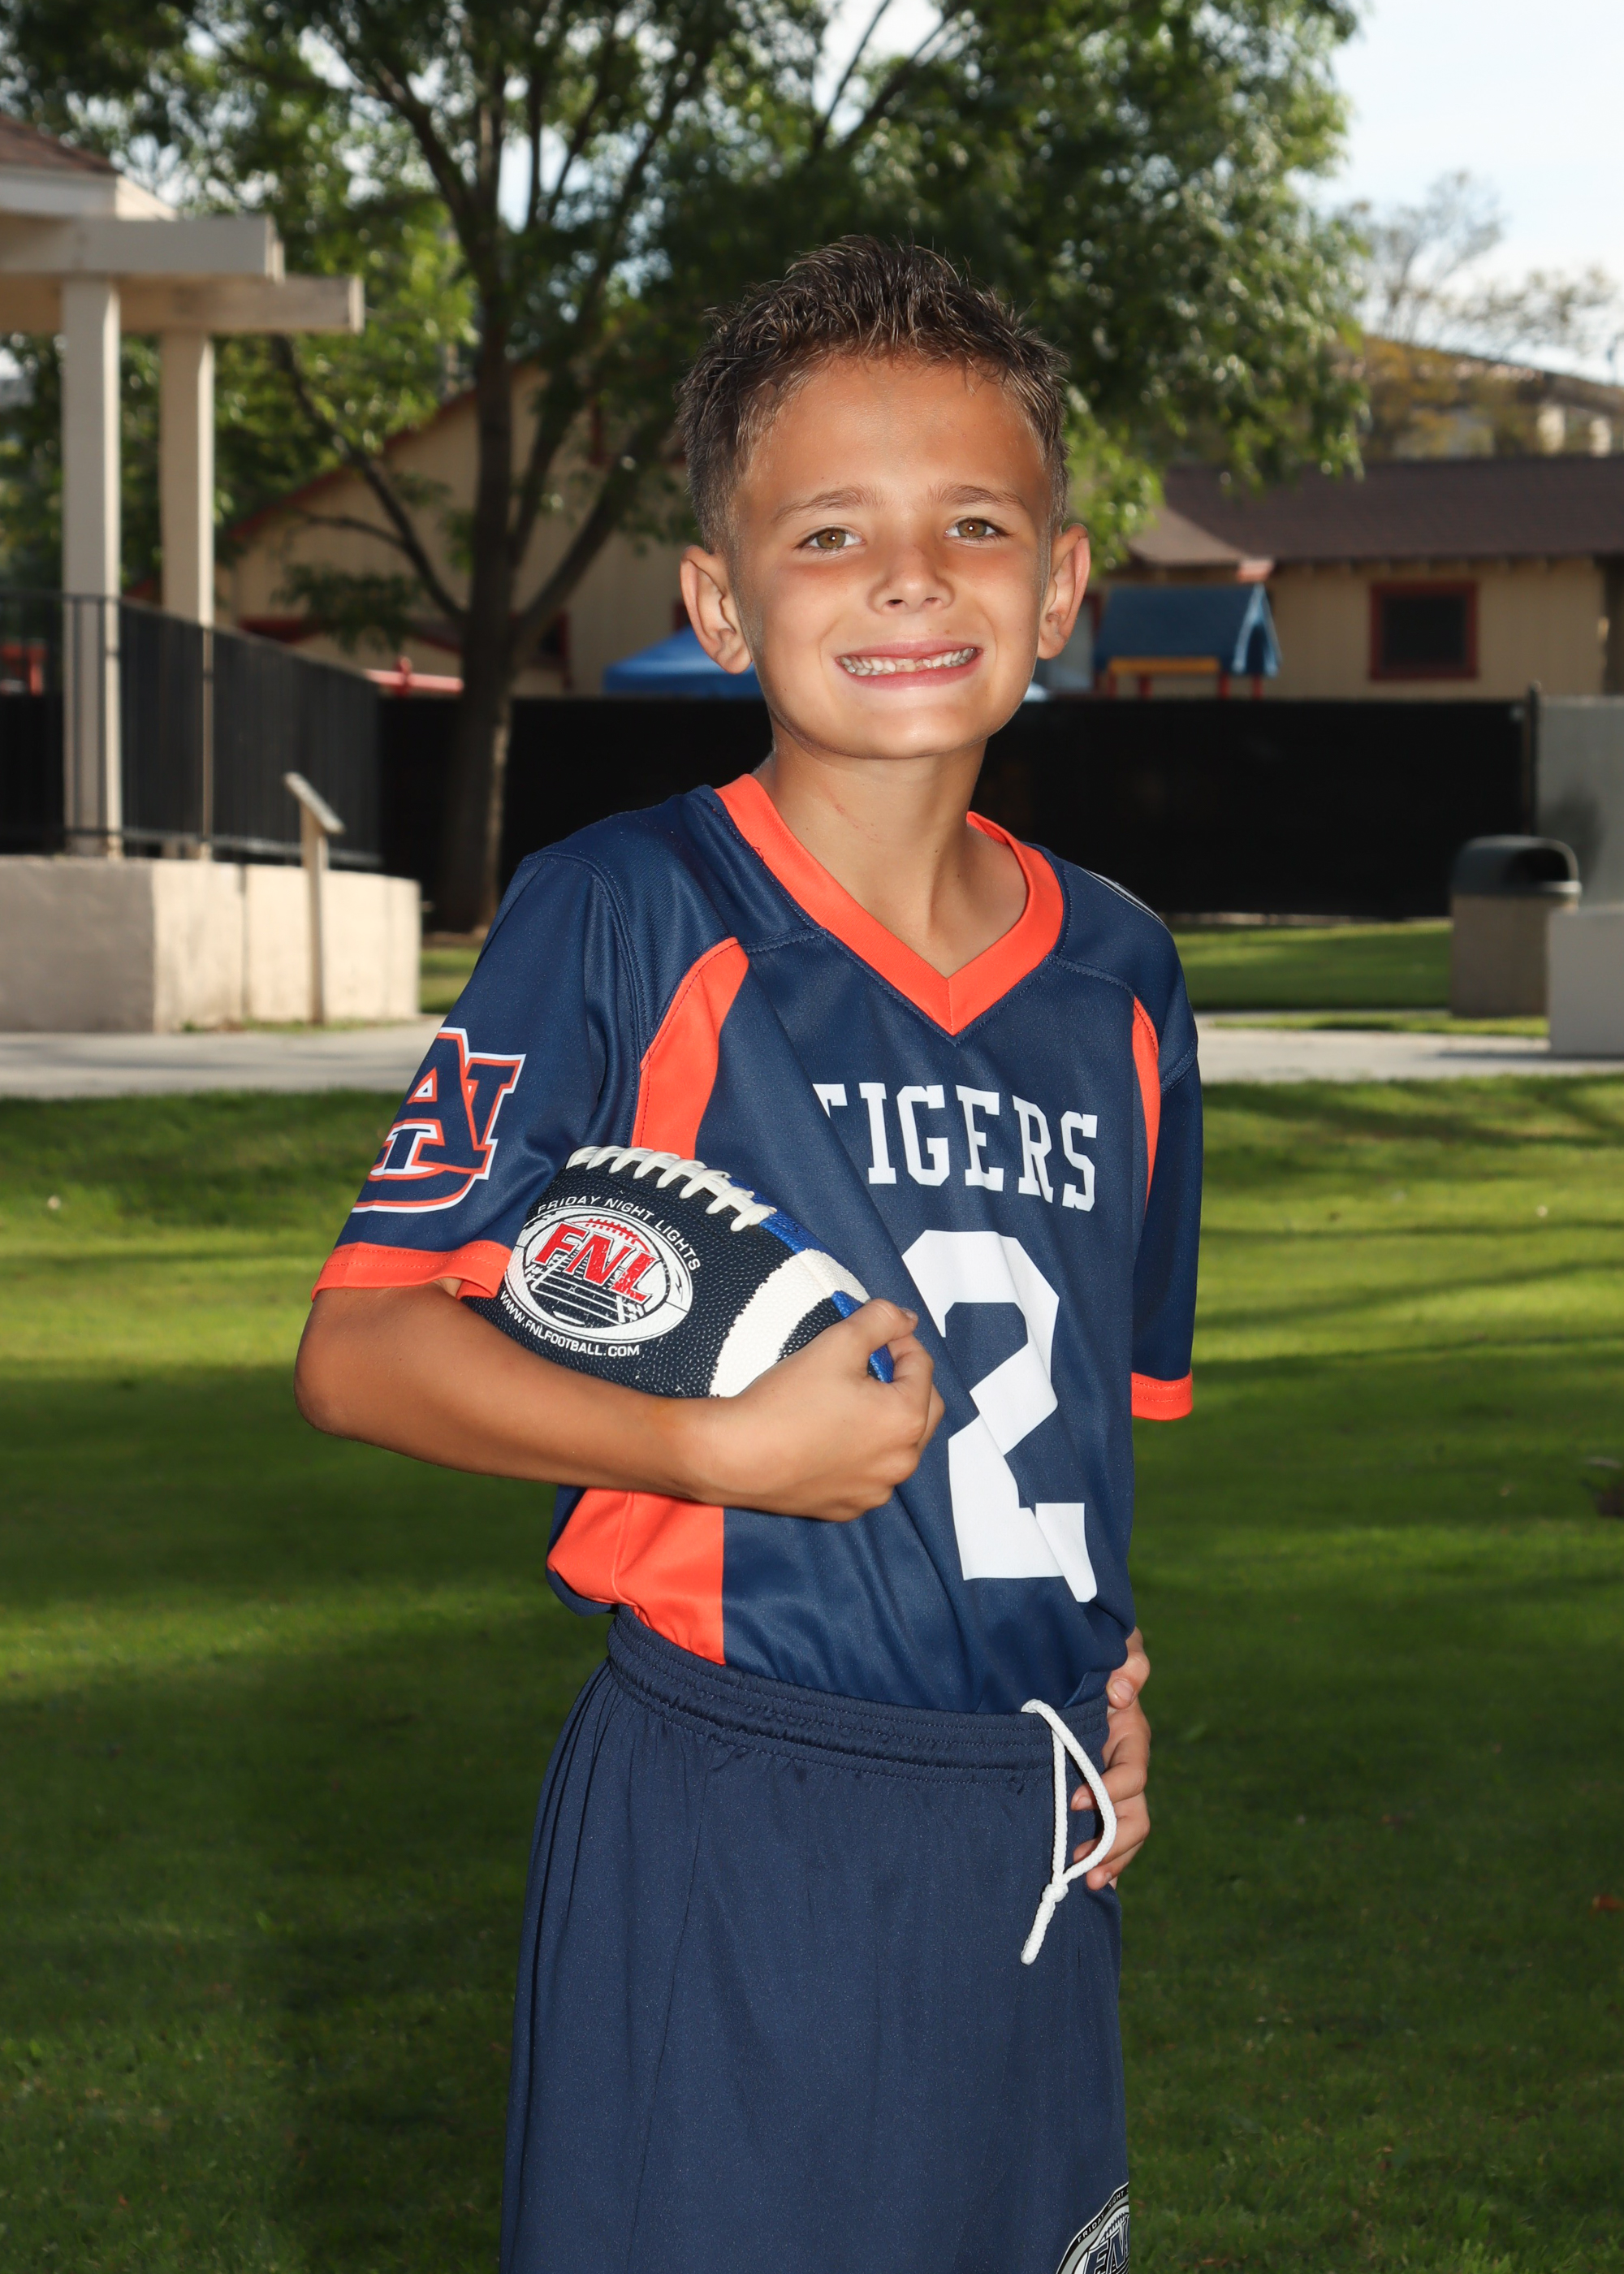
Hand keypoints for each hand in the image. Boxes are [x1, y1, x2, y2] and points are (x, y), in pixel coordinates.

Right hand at [686, 1299, 943, 1521]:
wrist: (735, 1458)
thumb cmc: (787, 1400)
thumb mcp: (837, 1343)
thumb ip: (881, 1320)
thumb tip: (906, 1318)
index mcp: (906, 1420)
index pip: (922, 1366)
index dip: (900, 1340)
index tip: (874, 1332)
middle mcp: (901, 1462)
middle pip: (922, 1409)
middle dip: (905, 1381)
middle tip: (871, 1364)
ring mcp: (875, 1490)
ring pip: (898, 1445)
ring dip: (887, 1419)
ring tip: (852, 1400)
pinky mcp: (849, 1507)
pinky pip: (870, 1473)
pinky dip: (863, 1453)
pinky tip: (833, 1436)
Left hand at [1073, 1626, 1150, 1889]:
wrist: (1078, 1666)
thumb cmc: (1100, 1657)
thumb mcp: (1116, 1650)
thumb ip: (1128, 1662)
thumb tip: (1123, 1691)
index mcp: (1131, 1735)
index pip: (1132, 1774)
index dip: (1109, 1791)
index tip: (1071, 1800)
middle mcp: (1127, 1765)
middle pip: (1136, 1815)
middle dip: (1115, 1844)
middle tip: (1083, 1862)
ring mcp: (1114, 1783)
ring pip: (1128, 1831)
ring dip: (1112, 1859)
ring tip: (1088, 1882)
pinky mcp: (1098, 1795)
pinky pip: (1112, 1833)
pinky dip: (1106, 1860)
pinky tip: (1090, 1884)